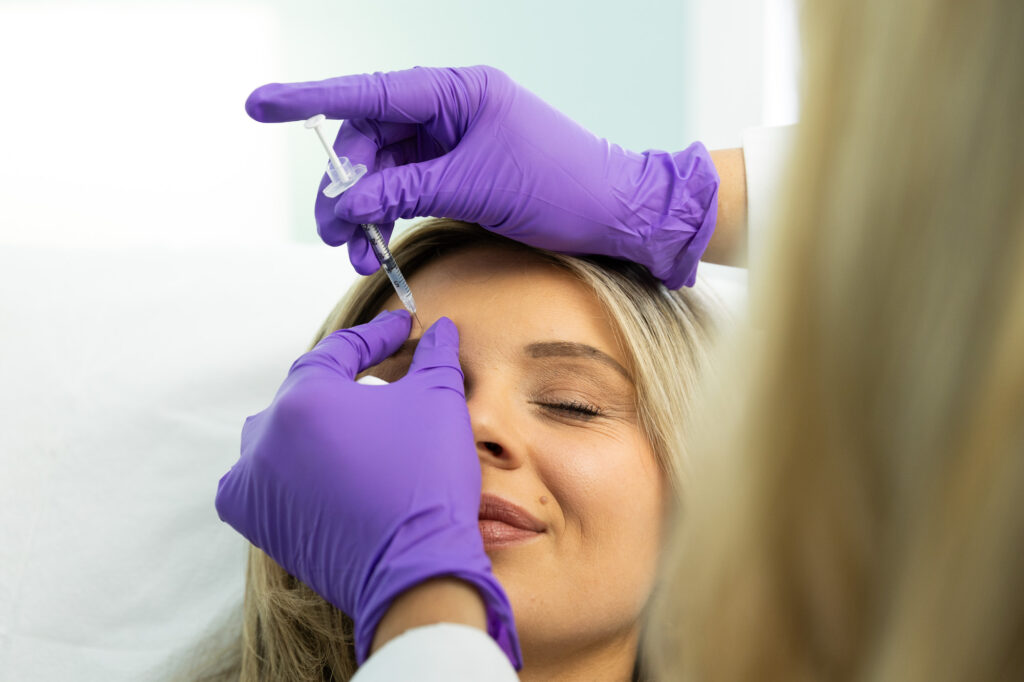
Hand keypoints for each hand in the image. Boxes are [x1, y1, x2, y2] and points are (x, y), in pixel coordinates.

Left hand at [215, 310, 520, 667]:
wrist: (415, 570)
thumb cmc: (427, 479)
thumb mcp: (439, 401)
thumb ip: (435, 356)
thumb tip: (440, 329)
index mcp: (304, 398)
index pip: (340, 351)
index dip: (377, 337)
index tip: (404, 329)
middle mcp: (266, 435)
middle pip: (307, 390)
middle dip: (346, 378)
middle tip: (385, 368)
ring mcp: (254, 480)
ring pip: (281, 432)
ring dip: (315, 422)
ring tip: (354, 419)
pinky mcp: (256, 519)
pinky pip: (264, 476)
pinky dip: (287, 465)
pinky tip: (320, 463)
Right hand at [245, 65, 718, 287]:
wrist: (614, 213)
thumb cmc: (558, 186)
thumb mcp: (473, 186)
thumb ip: (403, 188)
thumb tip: (346, 201)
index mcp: (455, 92)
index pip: (369, 94)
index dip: (309, 100)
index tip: (259, 104)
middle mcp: (449, 109)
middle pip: (369, 139)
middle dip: (344, 186)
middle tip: (334, 233)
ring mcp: (454, 142)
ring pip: (384, 170)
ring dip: (364, 210)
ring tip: (356, 253)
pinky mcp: (460, 173)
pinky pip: (407, 187)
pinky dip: (389, 215)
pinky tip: (378, 244)